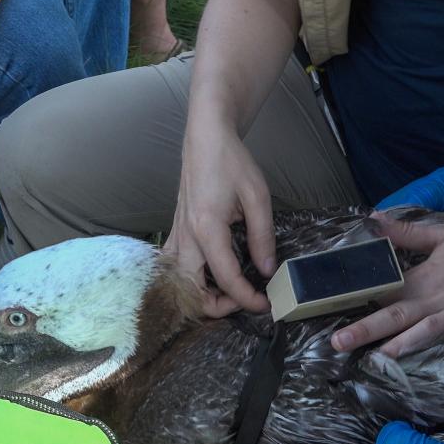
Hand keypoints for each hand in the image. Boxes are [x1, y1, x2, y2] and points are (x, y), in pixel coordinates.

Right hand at [166, 117, 274, 316]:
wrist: (205, 138)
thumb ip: (262, 236)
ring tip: (230, 289)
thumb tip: (267, 269)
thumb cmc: (230, 161)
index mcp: (206, 228)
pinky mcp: (176, 231)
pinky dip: (191, 280)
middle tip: (246, 297)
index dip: (247, 298)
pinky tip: (213, 274)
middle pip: (192, 291)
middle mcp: (186, 236)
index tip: (266, 304)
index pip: (226, 278)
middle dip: (219, 305)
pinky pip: (176, 267)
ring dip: (202, 294)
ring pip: (180, 283)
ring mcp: (177, 234)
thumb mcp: (257, 196)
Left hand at [331, 213, 443, 355]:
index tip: (336, 313)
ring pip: (425, 335)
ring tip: (375, 360)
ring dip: (399, 348)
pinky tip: (428, 373)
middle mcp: (441, 299)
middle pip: (397, 316)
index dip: (362, 303)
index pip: (388, 291)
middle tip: (337, 342)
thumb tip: (373, 219)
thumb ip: (407, 233)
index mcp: (429, 275)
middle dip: (365, 330)